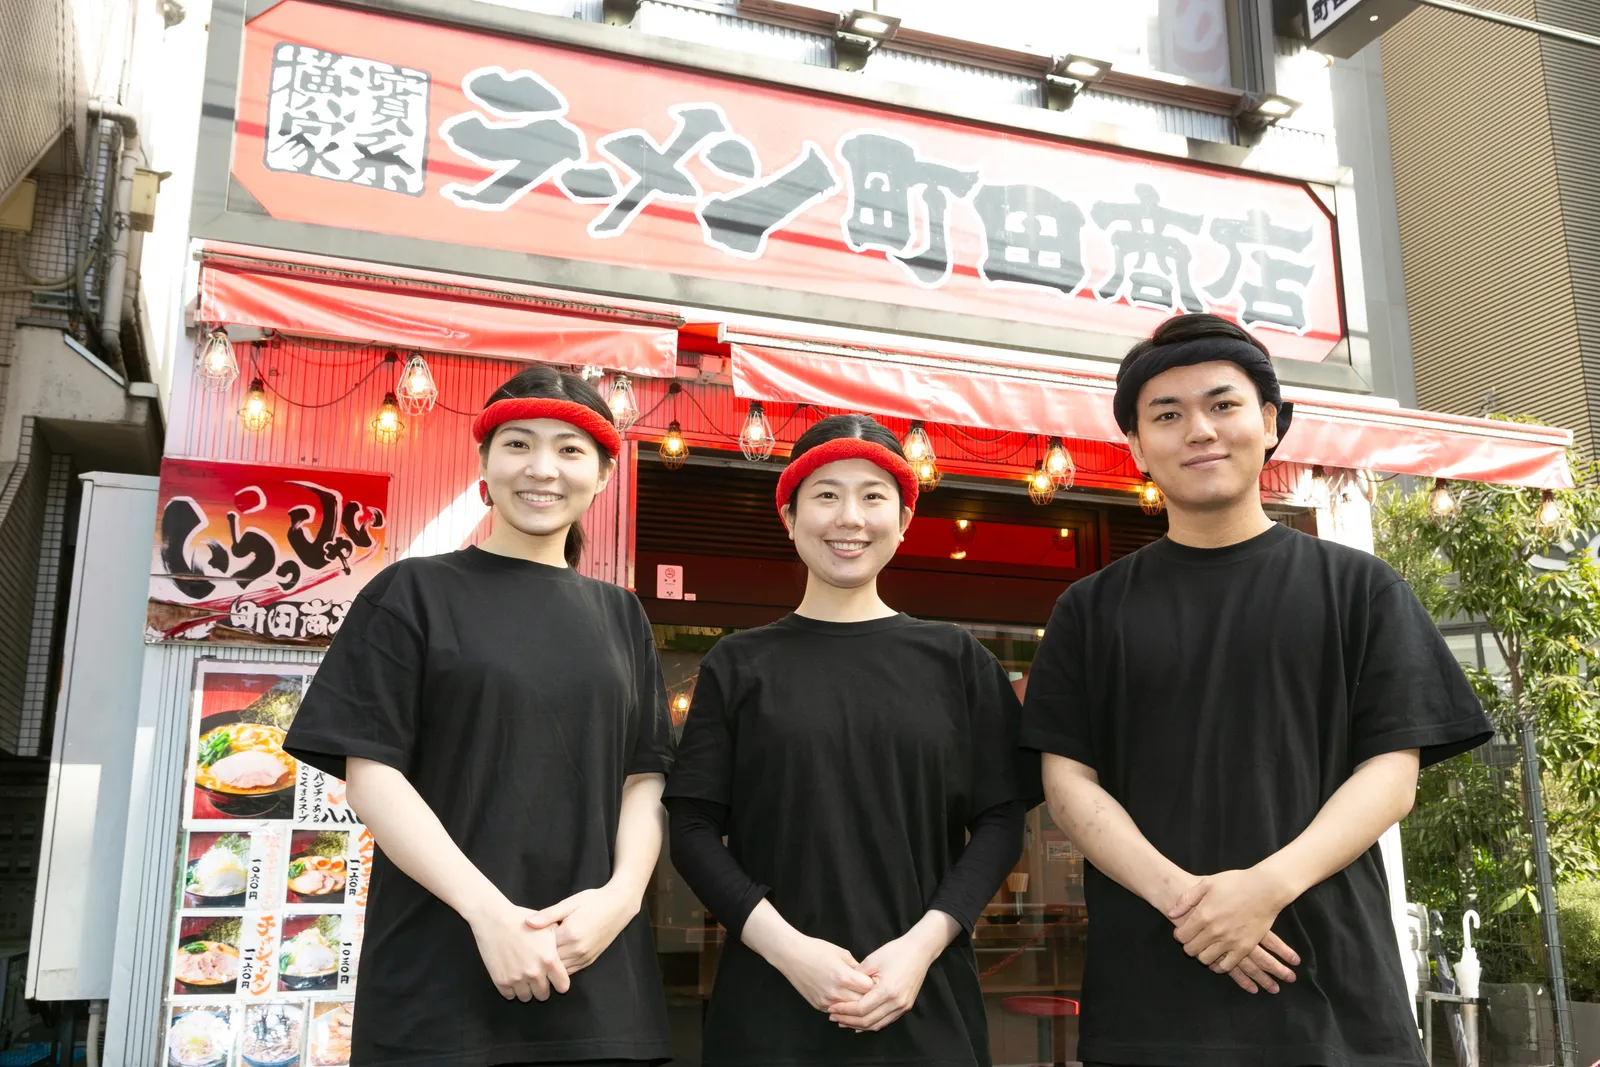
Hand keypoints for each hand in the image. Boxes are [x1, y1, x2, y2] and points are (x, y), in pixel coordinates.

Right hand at [466, 897, 569, 1001]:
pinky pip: (509, 996)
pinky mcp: (501, 981)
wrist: (494, 920)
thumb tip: (566, 953)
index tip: (555, 979)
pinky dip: (511, 990)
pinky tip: (512, 978)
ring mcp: (517, 979)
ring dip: (527, 990)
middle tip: (537, 978)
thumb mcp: (548, 927)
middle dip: (542, 987)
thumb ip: (559, 943)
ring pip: (526, 998)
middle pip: (544, 995)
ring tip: (524, 978)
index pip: (563, 986)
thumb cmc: (522, 920)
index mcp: (549, 960)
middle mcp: (534, 973)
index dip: (560, 983)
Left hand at [526, 884, 638, 974]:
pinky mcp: (589, 960)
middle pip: (549, 962)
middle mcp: (577, 949)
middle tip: (527, 952)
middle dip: (538, 958)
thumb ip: (548, 915)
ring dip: (549, 966)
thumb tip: (527, 922)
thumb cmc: (593, 901)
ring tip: (537, 959)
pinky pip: (570, 970)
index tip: (524, 940)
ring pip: (559, 970)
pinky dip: (560, 968)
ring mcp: (584, 957)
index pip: (542, 947)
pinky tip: (553, 961)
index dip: (532, 945)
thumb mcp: (569, 903)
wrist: (619, 906)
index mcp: (570, 934)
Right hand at [770, 933, 876, 1011]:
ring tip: (861, 997)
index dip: (875, 985)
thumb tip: (868, 978)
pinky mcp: (819, 1006)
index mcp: (844, 976)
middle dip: (869, 997)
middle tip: (872, 991)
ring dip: (857, 1005)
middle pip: (862, 1003)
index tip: (876, 981)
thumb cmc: (816, 949)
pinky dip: (844, 1007)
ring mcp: (826, 1001)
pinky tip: (846, 1000)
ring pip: (850, 1011)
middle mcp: (836, 992)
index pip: (870, 989)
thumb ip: (857, 967)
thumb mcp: (841, 953)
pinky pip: (838, 1012)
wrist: (791, 955)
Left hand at [826, 926, 942, 1032]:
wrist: (919, 951)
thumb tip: (842, 989)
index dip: (844, 1010)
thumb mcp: (872, 960)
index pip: (861, 1009)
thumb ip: (856, 977)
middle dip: (848, 1021)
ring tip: (843, 1022)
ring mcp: (903, 1006)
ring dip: (858, 1025)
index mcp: (887, 990)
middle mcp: (896, 1003)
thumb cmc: (895, 952)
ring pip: (877, 1024)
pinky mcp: (905, 1006)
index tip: (832, 1008)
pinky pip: (886, 1021)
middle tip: (833, 1017)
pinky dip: (871, 1024)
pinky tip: (860, 1024)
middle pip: (868, 1021)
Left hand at [1169, 867, 1297, 976]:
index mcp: (1204, 915)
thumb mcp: (1207, 883)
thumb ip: (1187, 899)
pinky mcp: (1244, 948)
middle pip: (1191, 950)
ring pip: (1206, 960)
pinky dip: (1219, 966)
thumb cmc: (1236, 882)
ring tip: (1205, 948)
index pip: (1181, 936)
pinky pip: (1226, 966)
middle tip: (1193, 940)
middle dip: (1189, 946)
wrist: (1266, 889)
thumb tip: (1171, 913)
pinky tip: (1218, 958)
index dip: (1179, 935)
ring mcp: (1230, 941)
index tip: (1183, 932)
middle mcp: (1215, 931)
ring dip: (1202, 955)